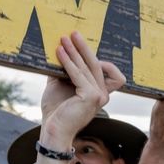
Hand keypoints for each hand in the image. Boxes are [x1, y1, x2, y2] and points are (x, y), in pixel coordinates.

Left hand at [39, 31, 124, 148]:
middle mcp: (103, 94)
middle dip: (84, 47)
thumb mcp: (61, 85)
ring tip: (63, 40)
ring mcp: (99, 96)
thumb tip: (58, 49)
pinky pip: (78, 74)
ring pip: (87, 67)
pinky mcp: (91, 97)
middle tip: (73, 33)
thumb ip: (64, 70)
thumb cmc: (56, 111)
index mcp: (99, 92)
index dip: (98, 57)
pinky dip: (68, 62)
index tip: (81, 45)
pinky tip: (59, 53)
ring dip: (74, 51)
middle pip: (97, 64)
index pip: (110, 71)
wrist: (52, 130)